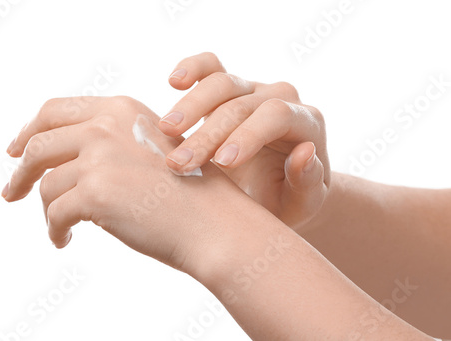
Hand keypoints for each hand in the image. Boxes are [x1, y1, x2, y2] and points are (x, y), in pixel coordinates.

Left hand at [2, 96, 247, 274]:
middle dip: (21, 170)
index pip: (55, 110)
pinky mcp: (95, 192)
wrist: (216, 223)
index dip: (29, 130)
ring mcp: (99, 157)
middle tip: (11, 192)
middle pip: (38, 143)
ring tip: (58, 227)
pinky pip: (55, 213)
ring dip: (46, 209)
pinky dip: (54, 230)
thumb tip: (62, 163)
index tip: (16, 150)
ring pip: (46, 184)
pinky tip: (63, 240)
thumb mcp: (151, 149)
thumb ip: (111, 144)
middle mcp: (105, 125)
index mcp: (120, 109)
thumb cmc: (190, 194)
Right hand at [159, 52, 329, 228]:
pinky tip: (174, 81)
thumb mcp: (304, 202)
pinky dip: (192, 68)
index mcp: (306, 123)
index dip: (248, 135)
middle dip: (208, 133)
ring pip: (221, 82)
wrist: (274, 191)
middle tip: (178, 163)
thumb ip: (307, 181)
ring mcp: (252, 90)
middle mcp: (280, 99)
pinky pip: (210, 67)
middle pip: (242, 103)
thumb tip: (304, 151)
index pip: (276, 116)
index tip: (222, 163)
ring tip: (166, 130)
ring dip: (190, 106)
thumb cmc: (288, 199)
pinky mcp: (228, 89)